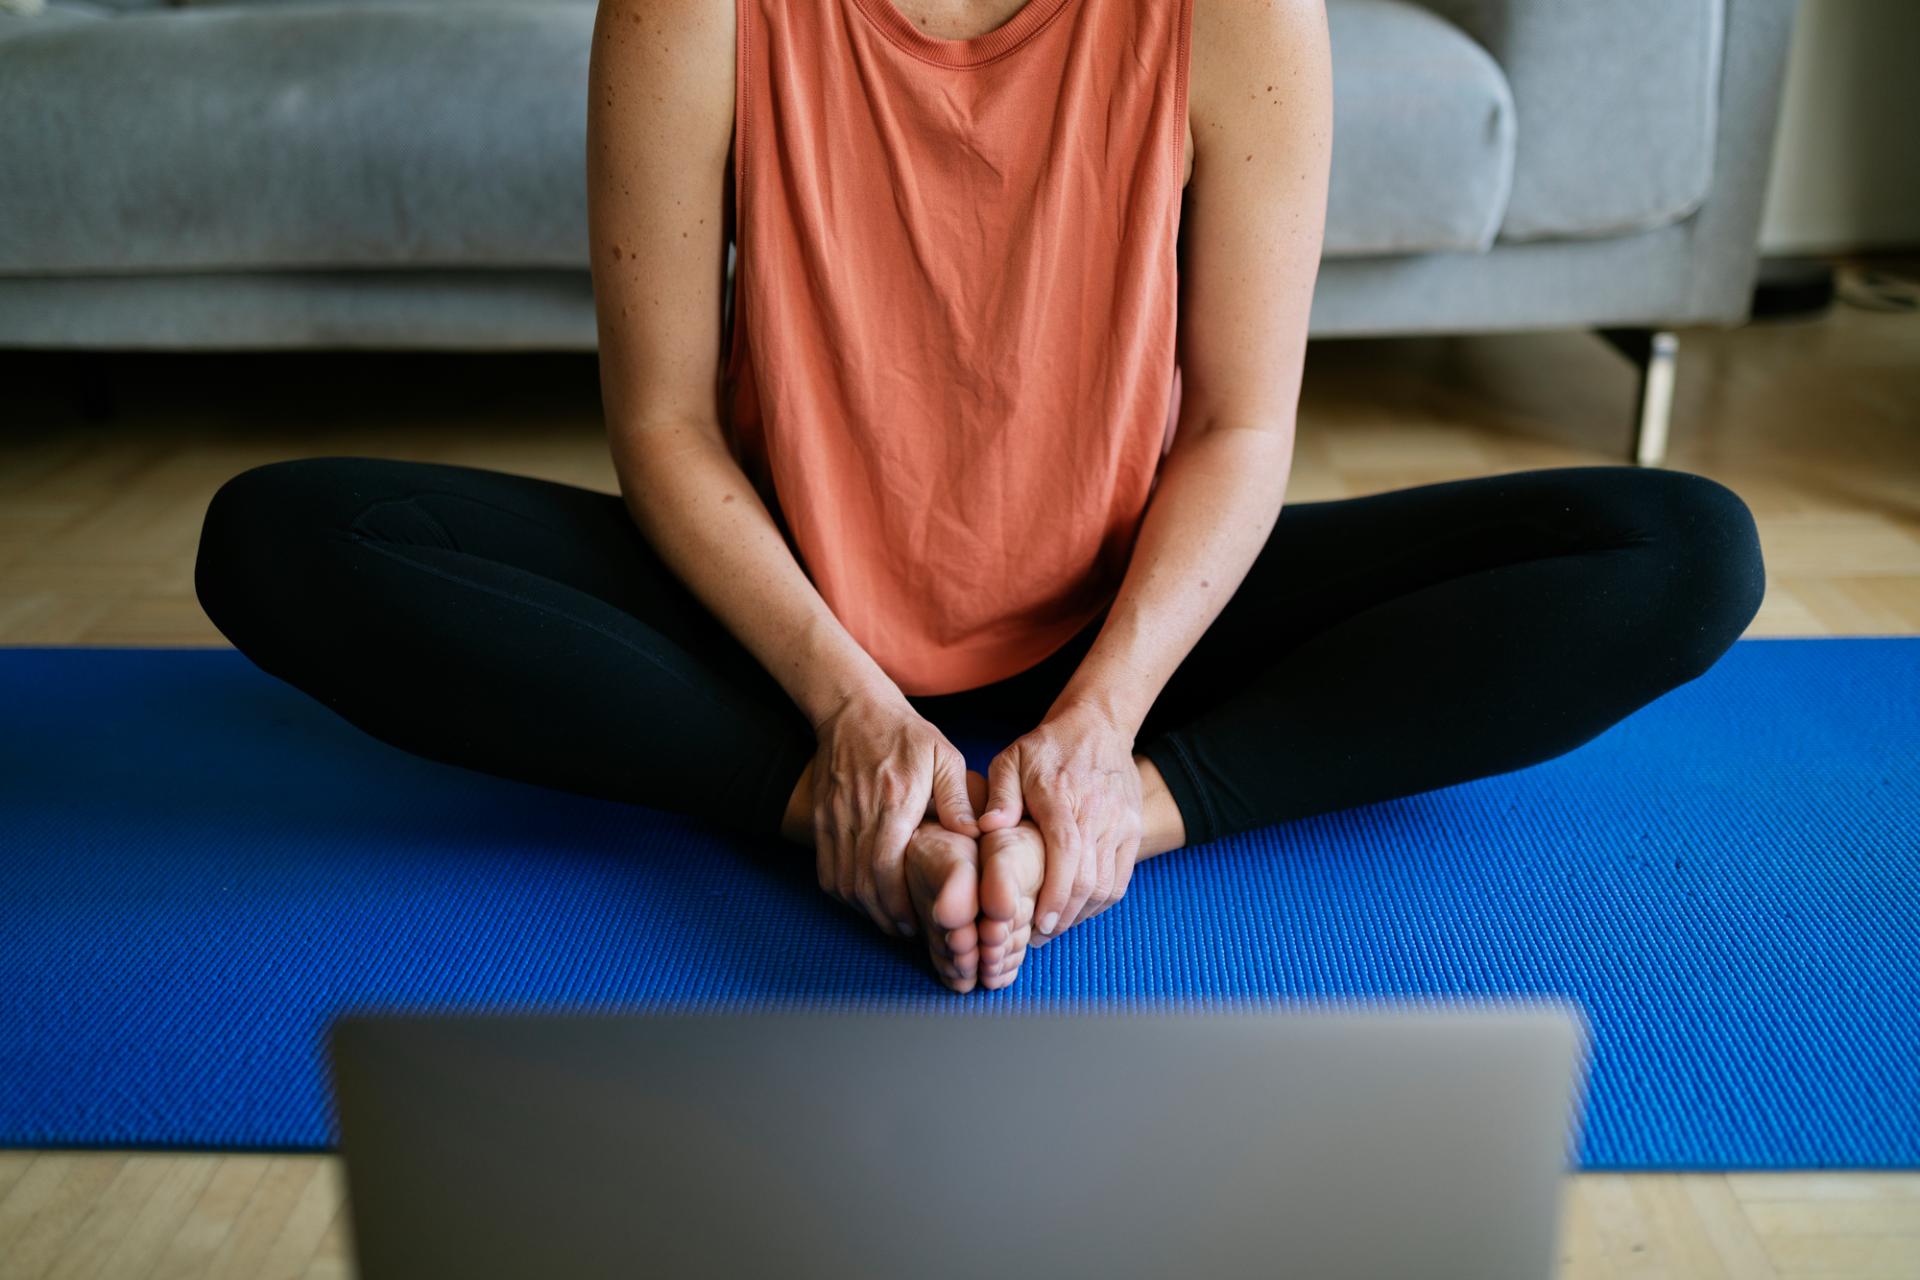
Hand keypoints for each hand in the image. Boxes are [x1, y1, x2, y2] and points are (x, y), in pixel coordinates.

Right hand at [809, 690, 979, 937]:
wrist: (852, 709)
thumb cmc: (905, 734)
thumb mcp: (943, 756)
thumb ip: (958, 798)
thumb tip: (974, 835)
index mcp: (893, 801)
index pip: (885, 867)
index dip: (898, 902)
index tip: (918, 919)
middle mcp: (858, 814)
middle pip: (861, 883)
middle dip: (884, 915)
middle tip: (908, 929)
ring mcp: (834, 818)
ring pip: (841, 881)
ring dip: (864, 908)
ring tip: (890, 919)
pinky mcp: (821, 818)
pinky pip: (825, 869)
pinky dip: (843, 891)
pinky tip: (864, 898)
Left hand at [978, 701, 1142, 942]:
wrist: (1097, 727)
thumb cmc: (1046, 748)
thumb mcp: (1011, 760)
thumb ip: (999, 794)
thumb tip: (987, 828)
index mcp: (1062, 795)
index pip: (1066, 851)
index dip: (1053, 892)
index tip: (1037, 922)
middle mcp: (1097, 812)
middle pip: (1088, 878)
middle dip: (1062, 916)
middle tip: (1037, 935)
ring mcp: (1120, 823)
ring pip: (1107, 885)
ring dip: (1080, 914)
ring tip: (1053, 927)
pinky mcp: (1133, 831)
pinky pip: (1120, 880)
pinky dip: (1099, 903)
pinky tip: (1075, 911)